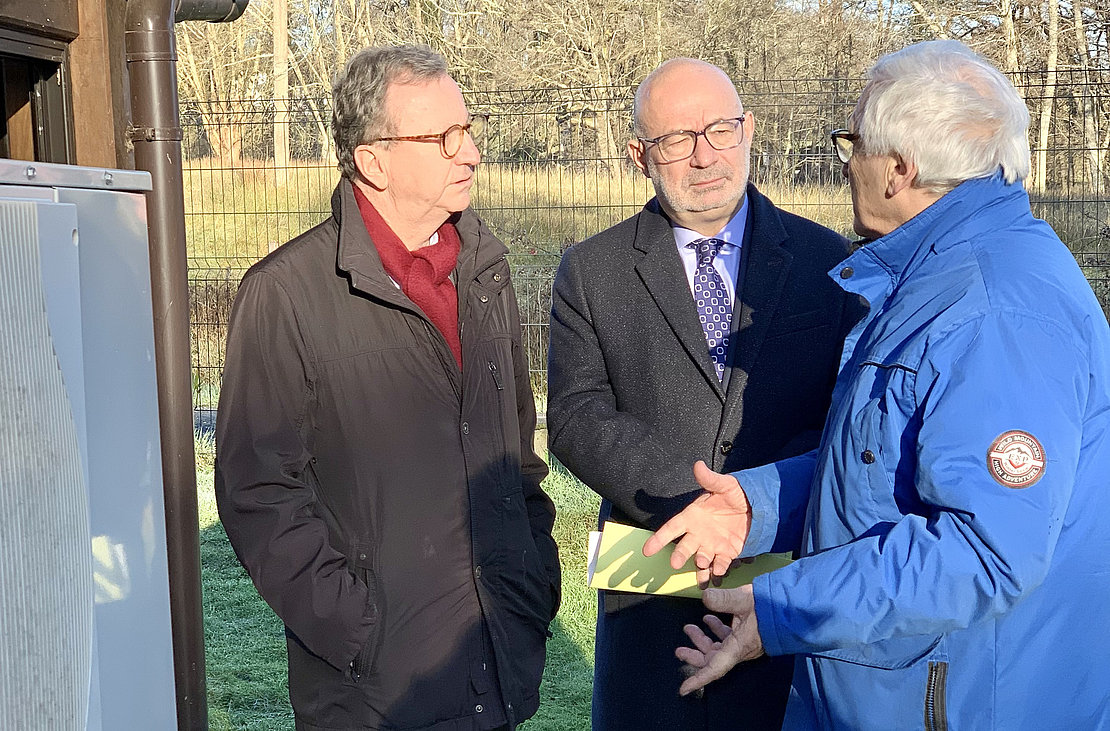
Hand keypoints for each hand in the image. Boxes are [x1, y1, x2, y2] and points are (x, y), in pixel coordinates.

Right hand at [642, 461, 751, 581]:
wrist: (757, 505)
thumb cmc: (736, 493)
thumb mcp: (725, 485)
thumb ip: (710, 479)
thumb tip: (698, 465)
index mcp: (692, 516)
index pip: (671, 528)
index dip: (658, 539)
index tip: (647, 550)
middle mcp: (698, 533)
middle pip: (684, 547)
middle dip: (679, 555)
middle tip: (675, 563)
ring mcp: (712, 545)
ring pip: (701, 560)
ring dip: (700, 567)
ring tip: (702, 569)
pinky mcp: (727, 553)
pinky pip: (720, 565)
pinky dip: (718, 571)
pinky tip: (718, 575)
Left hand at [676, 585, 764, 695]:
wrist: (794, 608)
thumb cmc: (772, 607)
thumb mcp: (745, 600)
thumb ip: (724, 599)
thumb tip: (706, 598)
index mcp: (738, 647)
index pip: (715, 668)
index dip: (698, 679)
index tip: (683, 689)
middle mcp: (740, 649)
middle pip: (713, 660)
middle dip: (695, 655)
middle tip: (680, 650)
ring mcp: (744, 643)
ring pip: (718, 648)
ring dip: (703, 640)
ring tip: (690, 628)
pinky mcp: (747, 635)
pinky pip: (727, 638)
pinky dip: (716, 631)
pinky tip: (709, 619)